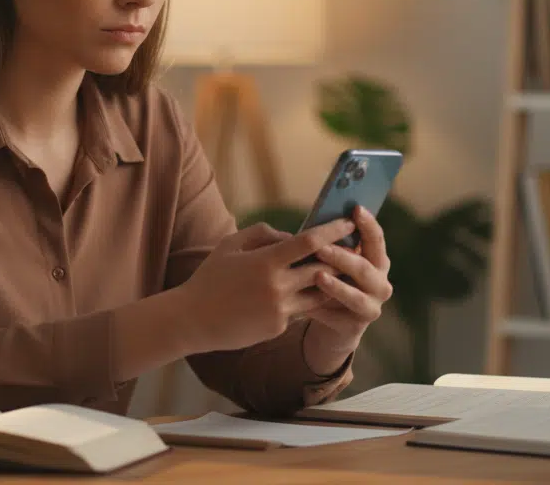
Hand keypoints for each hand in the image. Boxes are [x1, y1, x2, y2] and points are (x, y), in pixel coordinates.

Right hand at [177, 219, 357, 353]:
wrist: (193, 319)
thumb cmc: (210, 277)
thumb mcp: (231, 245)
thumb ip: (263, 233)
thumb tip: (291, 235)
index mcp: (266, 261)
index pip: (310, 242)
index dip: (333, 231)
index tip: (349, 223)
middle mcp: (277, 286)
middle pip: (323, 269)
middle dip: (341, 258)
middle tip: (355, 248)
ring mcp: (280, 310)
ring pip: (319, 294)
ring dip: (331, 282)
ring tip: (342, 271)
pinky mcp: (278, 327)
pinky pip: (301, 310)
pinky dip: (306, 299)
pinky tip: (310, 294)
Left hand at [302, 205, 392, 374]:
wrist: (333, 322)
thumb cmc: (331, 279)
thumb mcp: (334, 260)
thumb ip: (332, 244)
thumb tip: (316, 221)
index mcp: (377, 261)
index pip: (377, 239)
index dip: (368, 224)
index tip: (356, 209)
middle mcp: (381, 284)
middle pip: (365, 268)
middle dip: (343, 257)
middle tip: (320, 247)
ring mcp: (371, 307)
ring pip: (356, 297)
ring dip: (337, 287)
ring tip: (317, 276)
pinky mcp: (356, 327)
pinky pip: (338, 318)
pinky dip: (321, 310)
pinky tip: (305, 306)